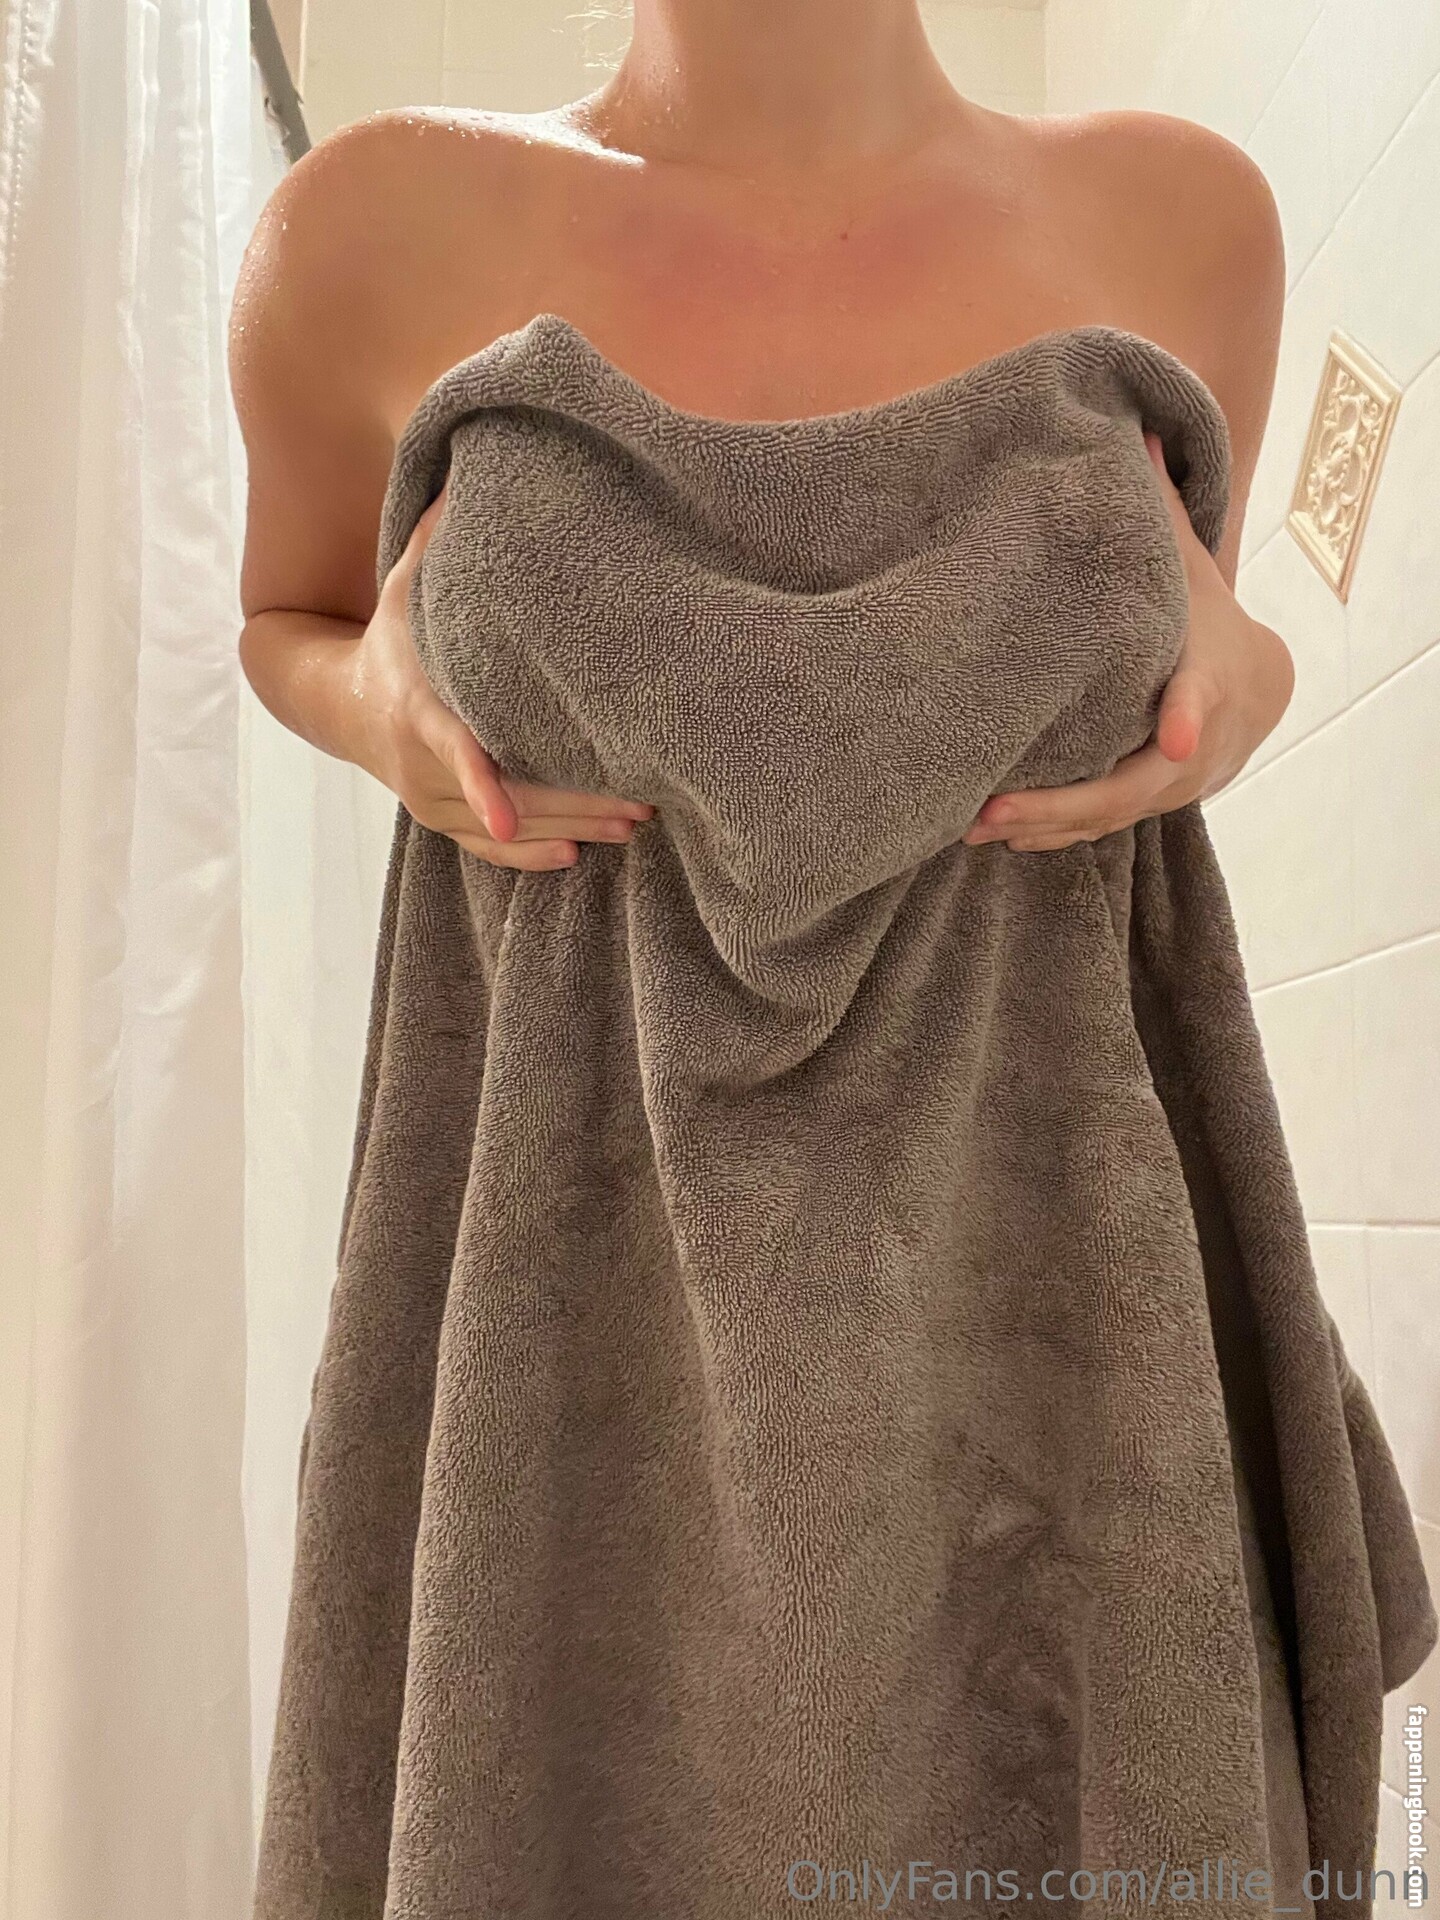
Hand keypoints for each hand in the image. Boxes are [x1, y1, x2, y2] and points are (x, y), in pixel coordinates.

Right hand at [349, 487, 654, 869]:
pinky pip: (485, 852)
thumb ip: (439, 537)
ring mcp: (427, 801)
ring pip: (505, 834)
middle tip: (643, 802)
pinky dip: (532, 859)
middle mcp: (418, 767)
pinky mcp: (438, 822)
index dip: (482, 785)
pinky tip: (577, 856)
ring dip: (571, 830)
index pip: (454, 752)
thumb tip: (473, 462)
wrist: (339, 704)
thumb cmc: (390, 635)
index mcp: (416, 710)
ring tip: (635, 823)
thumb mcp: (404, 583)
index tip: (511, 818)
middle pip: (505, 803)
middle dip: (575, 805)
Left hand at [961, 430, 1293, 851]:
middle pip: (1135, 785)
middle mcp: (1192, 746)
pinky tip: (992, 833)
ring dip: (1043, 825)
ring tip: (974, 828)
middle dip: (1067, 802)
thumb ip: (1159, 515)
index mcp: (1206, 679)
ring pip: (1109, 817)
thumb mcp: (1191, 569)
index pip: (1202, 699)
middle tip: (997, 807)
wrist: (1256, 689)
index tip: (1176, 736)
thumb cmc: (1204, 619)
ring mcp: (1170, 785)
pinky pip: (1097, 828)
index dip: (1191, 717)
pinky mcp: (1146, 807)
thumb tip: (1139, 433)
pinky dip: (1049, 833)